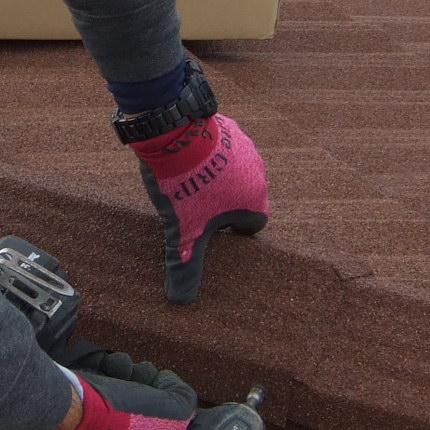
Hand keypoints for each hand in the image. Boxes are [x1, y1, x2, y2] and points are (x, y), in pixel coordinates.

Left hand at [129, 113, 266, 303]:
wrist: (172, 132)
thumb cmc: (183, 185)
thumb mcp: (183, 232)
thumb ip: (186, 266)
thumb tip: (180, 301)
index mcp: (253, 201)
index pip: (252, 226)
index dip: (232, 231)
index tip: (213, 230)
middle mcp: (257, 172)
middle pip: (244, 197)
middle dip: (224, 205)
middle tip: (196, 207)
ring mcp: (244, 146)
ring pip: (235, 171)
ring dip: (218, 178)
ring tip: (190, 181)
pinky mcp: (228, 127)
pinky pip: (223, 148)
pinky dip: (210, 155)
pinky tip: (188, 159)